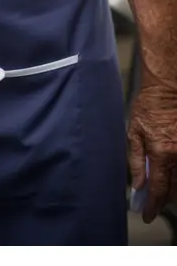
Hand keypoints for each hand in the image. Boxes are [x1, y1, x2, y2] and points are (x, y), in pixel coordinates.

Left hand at [128, 83, 176, 222]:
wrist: (167, 90)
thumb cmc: (148, 108)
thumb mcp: (134, 132)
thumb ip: (135, 160)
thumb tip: (138, 184)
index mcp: (161, 153)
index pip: (158, 189)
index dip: (153, 206)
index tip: (147, 215)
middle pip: (174, 190)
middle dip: (164, 199)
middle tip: (154, 203)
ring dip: (173, 190)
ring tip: (163, 192)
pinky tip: (172, 177)